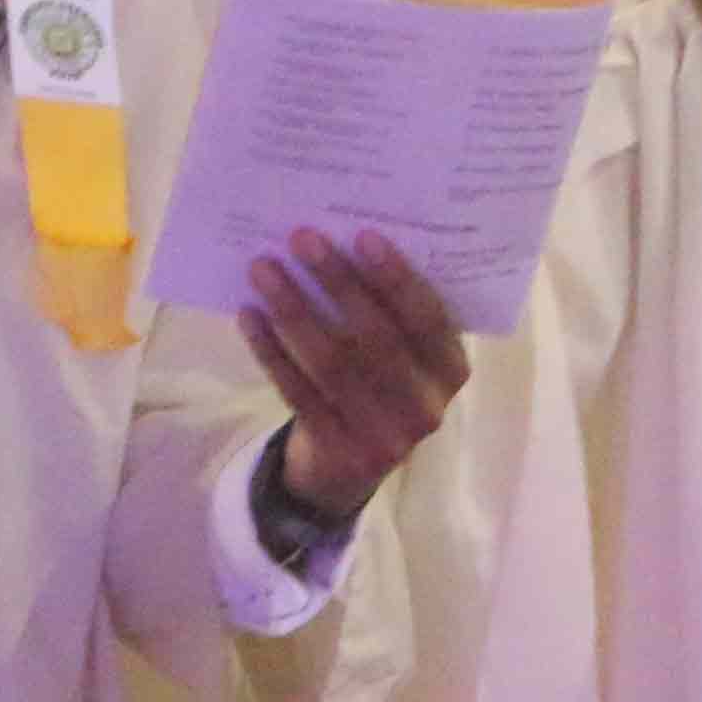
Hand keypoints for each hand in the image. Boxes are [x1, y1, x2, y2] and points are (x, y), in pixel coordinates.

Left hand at [242, 231, 472, 522]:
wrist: (350, 467)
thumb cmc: (378, 384)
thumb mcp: (403, 356)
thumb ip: (390, 314)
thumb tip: (340, 242)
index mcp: (451, 370)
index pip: (428, 320)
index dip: (397, 279)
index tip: (363, 234)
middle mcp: (426, 407)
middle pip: (378, 338)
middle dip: (337, 283)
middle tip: (301, 238)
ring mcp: (385, 437)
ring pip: (332, 364)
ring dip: (294, 310)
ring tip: (263, 269)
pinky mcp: (339, 453)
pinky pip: (299, 393)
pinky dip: (271, 351)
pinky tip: (250, 316)